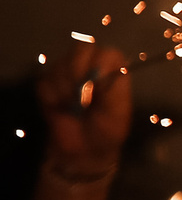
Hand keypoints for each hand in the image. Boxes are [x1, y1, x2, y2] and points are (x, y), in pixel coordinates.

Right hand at [35, 41, 130, 181]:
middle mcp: (90, 64)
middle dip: (80, 76)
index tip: (98, 89)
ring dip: (67, 91)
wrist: (83, 148)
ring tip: (76, 108)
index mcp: (113, 69)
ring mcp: (67, 71)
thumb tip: (103, 71)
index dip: (100, 68)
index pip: (108, 53)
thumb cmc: (106, 129)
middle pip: (81, 50)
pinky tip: (62, 108)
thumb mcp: (118, 111)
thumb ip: (114, 89)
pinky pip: (46, 82)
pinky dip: (53, 99)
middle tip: (83, 99)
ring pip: (61, 66)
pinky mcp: (48, 82)